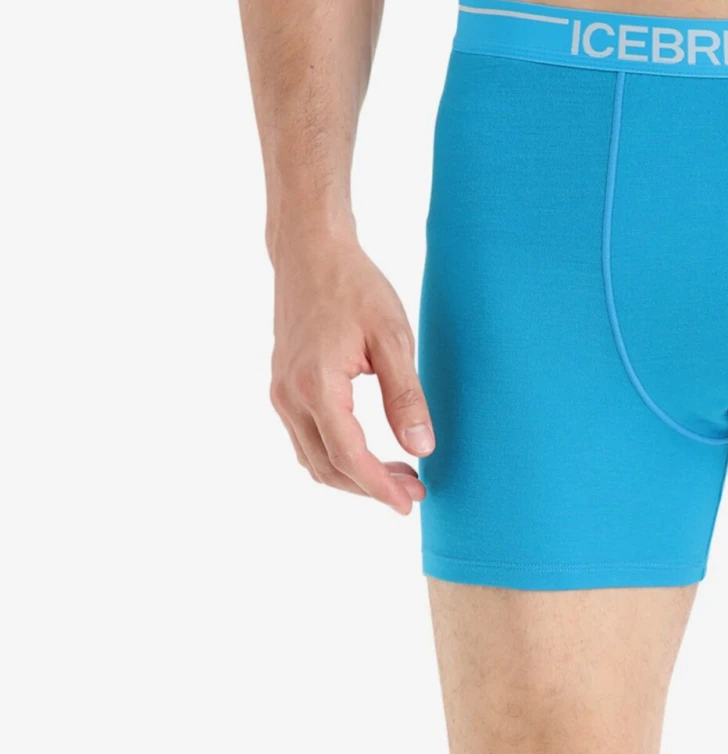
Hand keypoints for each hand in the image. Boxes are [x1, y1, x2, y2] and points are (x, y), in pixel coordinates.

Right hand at [269, 239, 432, 515]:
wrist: (310, 250)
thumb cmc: (354, 285)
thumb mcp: (393, 337)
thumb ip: (406, 396)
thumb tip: (421, 449)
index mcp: (317, 386)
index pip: (349, 457)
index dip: (380, 487)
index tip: (409, 504)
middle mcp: (289, 396)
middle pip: (328, 468)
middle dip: (371, 488)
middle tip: (414, 490)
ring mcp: (280, 393)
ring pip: (313, 460)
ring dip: (354, 477)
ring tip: (398, 474)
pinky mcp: (282, 388)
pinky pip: (306, 441)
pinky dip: (336, 458)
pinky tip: (370, 454)